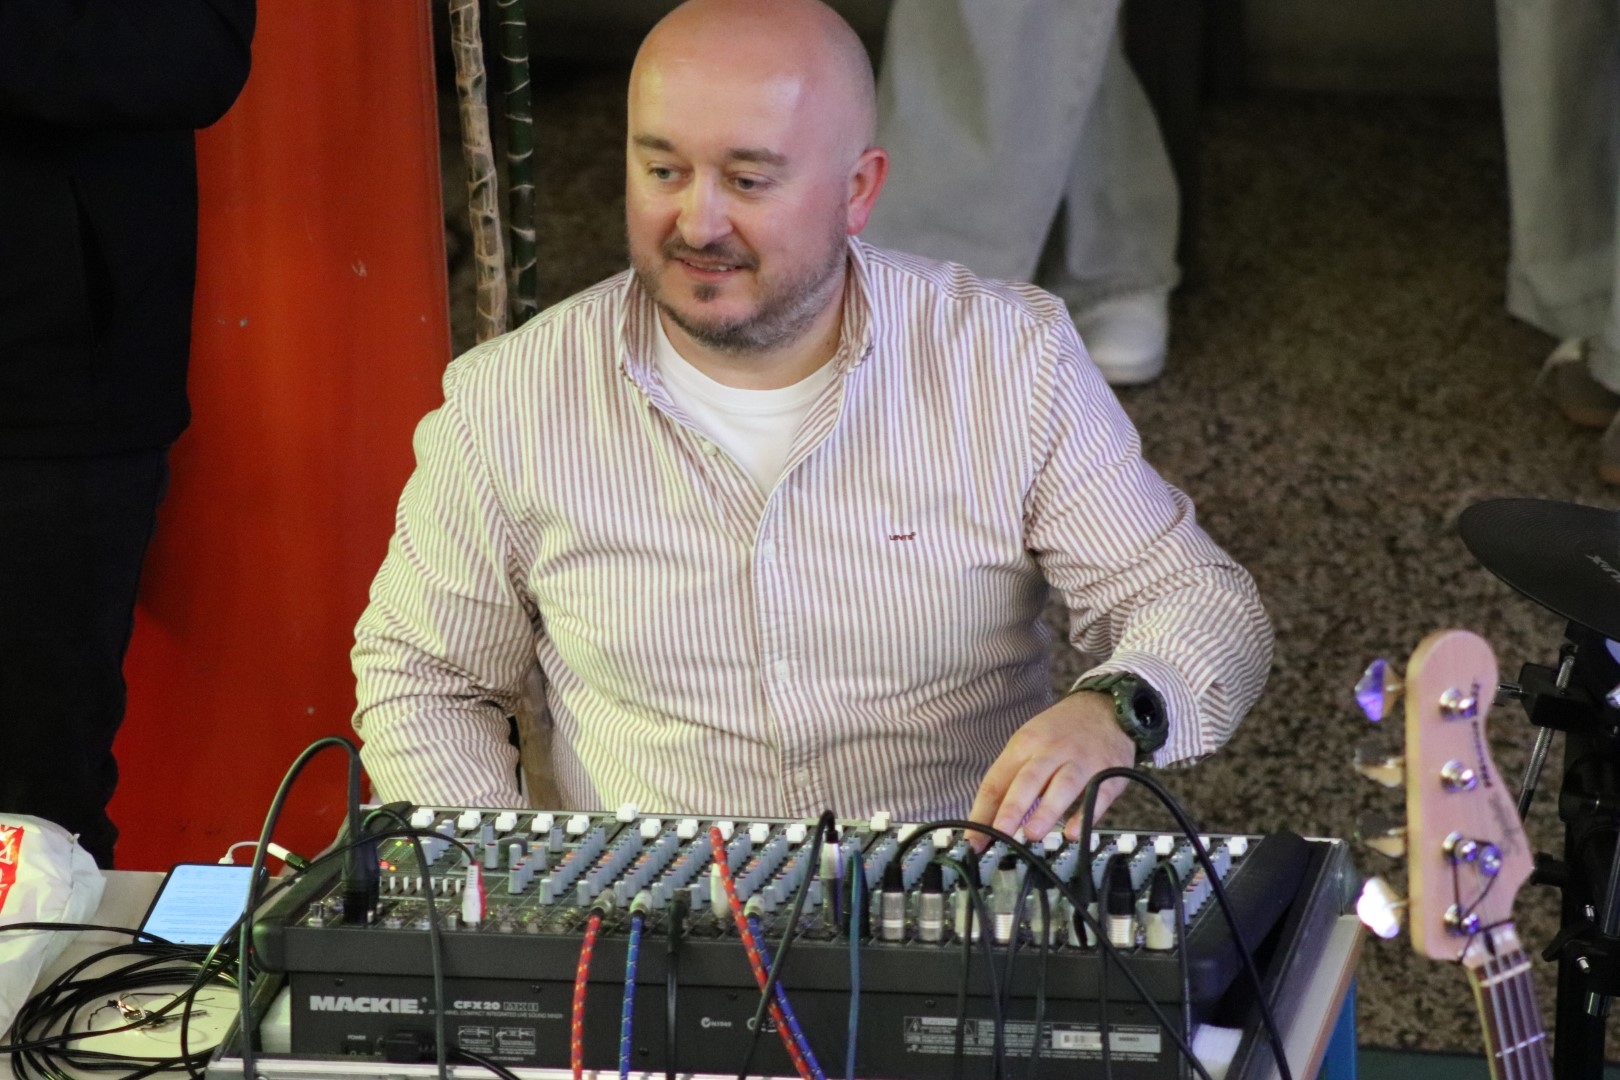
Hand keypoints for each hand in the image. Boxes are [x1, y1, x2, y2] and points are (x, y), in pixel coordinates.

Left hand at [967, 692, 1136, 847]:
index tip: (974, 840)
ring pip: (1061, 786)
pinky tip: (1073, 832)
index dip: (983, 812)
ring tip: (1032, 834)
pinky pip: (1098, 794)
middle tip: (999, 834)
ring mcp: (1081, 761)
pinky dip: (1085, 815)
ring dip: (1046, 811)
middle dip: (1011, 809)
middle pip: (1027, 781)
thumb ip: (1013, 780)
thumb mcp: (1029, 743)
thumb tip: (991, 820)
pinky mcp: (1108, 771)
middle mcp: (1051, 751)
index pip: (997, 781)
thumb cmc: (1060, 732)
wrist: (1105, 706)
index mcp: (1024, 745)